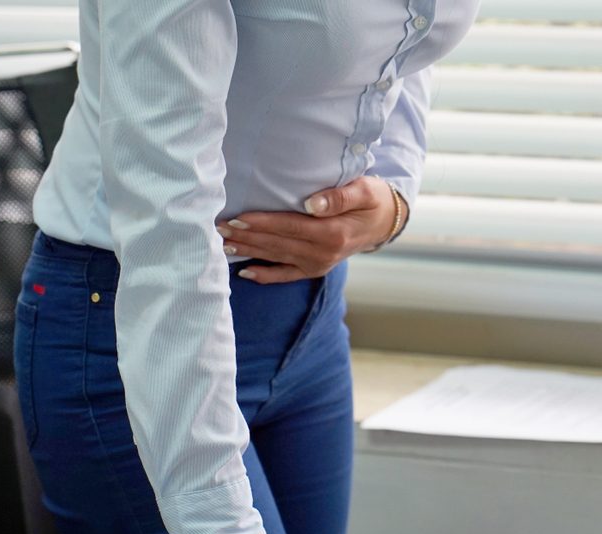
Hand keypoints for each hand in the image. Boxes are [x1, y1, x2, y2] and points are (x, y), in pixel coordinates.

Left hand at [216, 176, 407, 284]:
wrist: (384, 223)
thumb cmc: (371, 200)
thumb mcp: (364, 190)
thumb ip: (339, 197)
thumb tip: (311, 204)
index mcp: (332, 233)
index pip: (289, 226)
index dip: (262, 223)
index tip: (237, 217)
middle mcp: (322, 253)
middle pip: (276, 243)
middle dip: (245, 236)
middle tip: (217, 228)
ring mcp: (317, 265)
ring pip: (275, 257)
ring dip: (247, 251)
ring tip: (221, 244)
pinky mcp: (314, 270)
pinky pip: (285, 275)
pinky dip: (264, 275)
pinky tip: (244, 272)